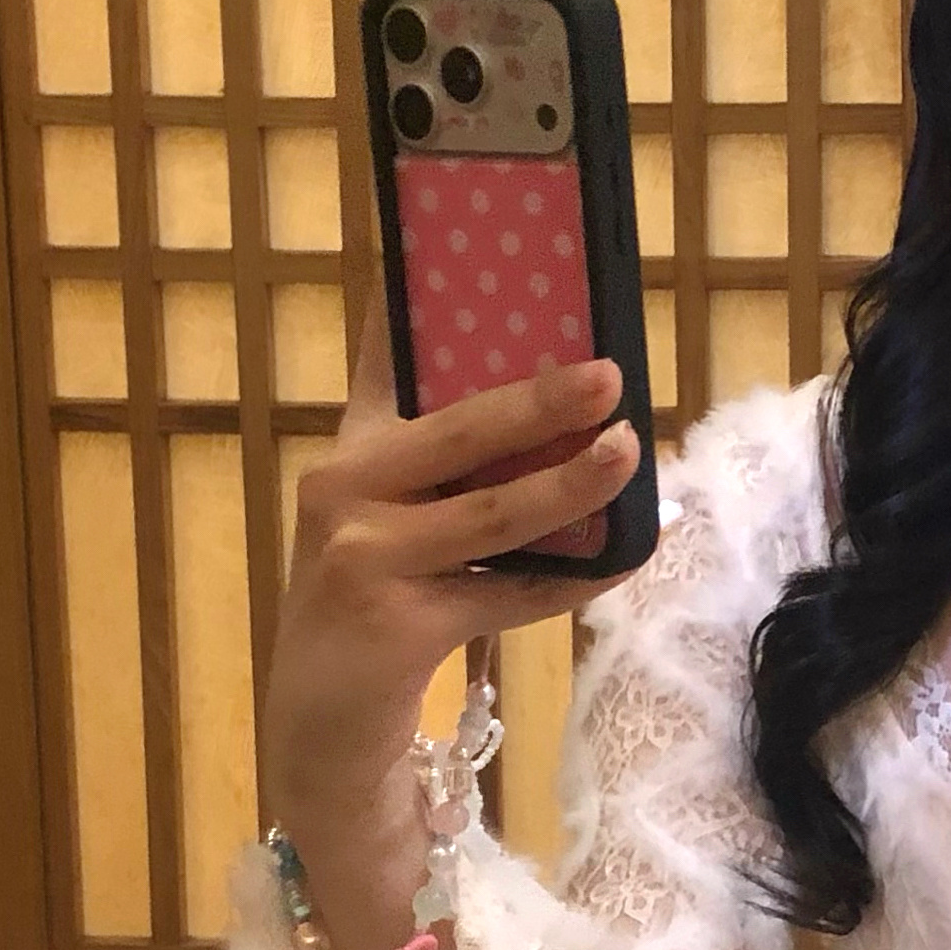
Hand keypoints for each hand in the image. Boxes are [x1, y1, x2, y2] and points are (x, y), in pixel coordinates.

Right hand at [261, 300, 643, 818]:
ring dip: (569, 486)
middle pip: (456, 433)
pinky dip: (571, 578)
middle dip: (537, 400)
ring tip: (628, 452)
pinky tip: (624, 554)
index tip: (459, 226)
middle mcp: (342, 490)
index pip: (382, 354)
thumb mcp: (401, 519)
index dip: (414, 294)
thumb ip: (458, 464)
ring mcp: (361, 558)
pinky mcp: (392, 625)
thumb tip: (581, 408)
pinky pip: (506, 593)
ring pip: (490, 514)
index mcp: (353, 449)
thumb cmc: (382, 601)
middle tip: (609, 375)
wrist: (322, 722)